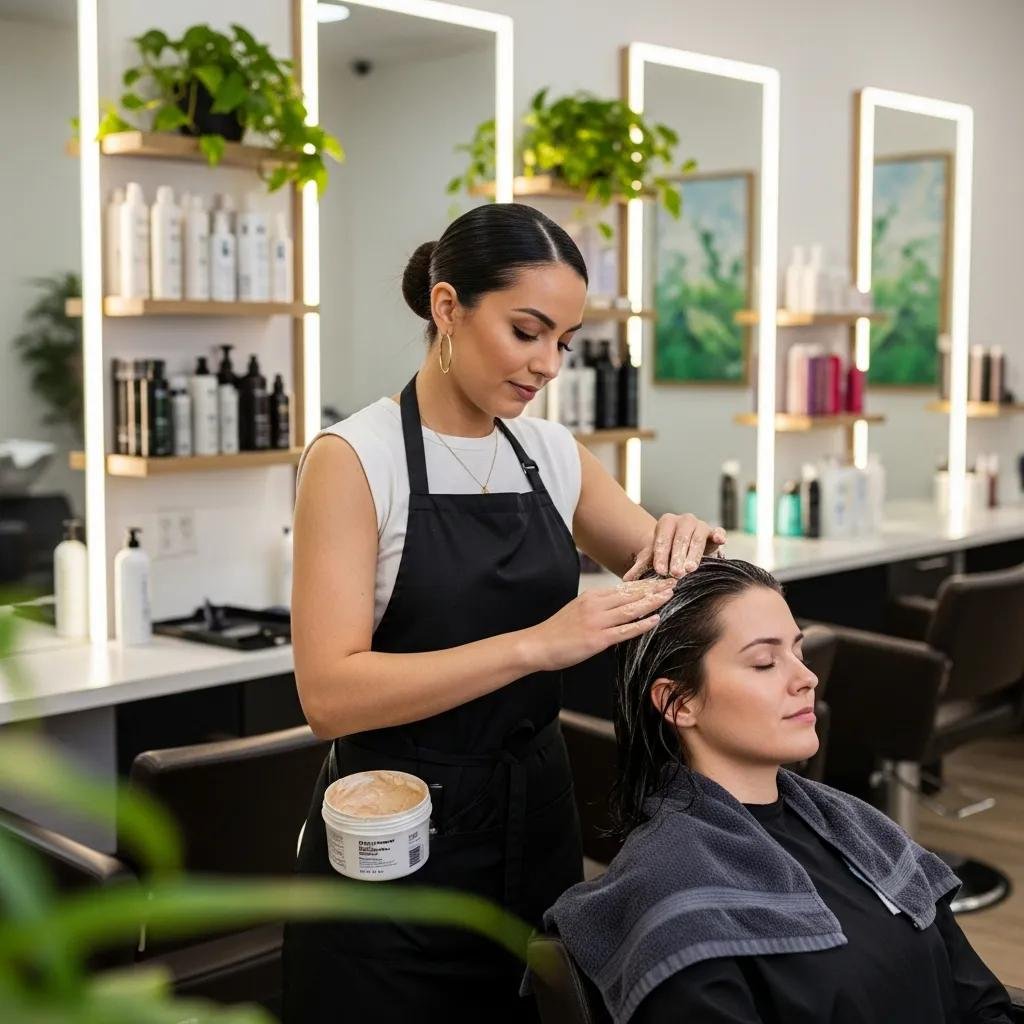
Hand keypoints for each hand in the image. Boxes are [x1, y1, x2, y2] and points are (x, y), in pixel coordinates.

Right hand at [524, 578, 676, 671]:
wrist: (537, 644)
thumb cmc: (557, 631)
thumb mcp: (578, 610)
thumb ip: (598, 606)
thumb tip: (620, 606)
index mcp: (591, 596)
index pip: (624, 588)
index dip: (645, 584)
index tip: (661, 580)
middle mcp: (596, 605)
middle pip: (631, 594)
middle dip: (654, 588)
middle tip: (674, 582)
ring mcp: (597, 621)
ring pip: (631, 609)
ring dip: (653, 602)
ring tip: (670, 596)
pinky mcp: (597, 639)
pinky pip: (625, 630)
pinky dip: (642, 625)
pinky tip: (655, 620)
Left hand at [623, 514, 726, 580]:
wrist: (682, 548)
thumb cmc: (666, 553)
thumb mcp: (653, 558)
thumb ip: (641, 567)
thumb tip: (627, 579)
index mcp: (666, 522)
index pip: (663, 539)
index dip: (661, 555)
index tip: (660, 570)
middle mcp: (683, 520)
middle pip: (680, 538)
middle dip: (678, 557)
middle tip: (676, 573)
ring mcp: (699, 525)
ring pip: (697, 538)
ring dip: (694, 554)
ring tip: (690, 569)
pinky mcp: (713, 532)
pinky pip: (717, 531)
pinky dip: (719, 535)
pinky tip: (720, 541)